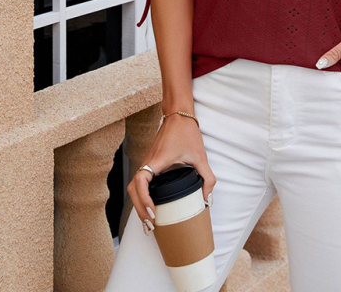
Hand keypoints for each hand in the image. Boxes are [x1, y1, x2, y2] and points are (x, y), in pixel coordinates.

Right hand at [127, 113, 216, 234]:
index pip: (140, 181)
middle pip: (133, 189)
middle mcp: (148, 162)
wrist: (178, 116)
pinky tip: (150, 207)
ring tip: (149, 222)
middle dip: (139, 209)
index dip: (143, 199)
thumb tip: (207, 199)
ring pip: (134, 187)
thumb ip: (207, 177)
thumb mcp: (200, 156)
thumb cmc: (187, 133)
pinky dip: (141, 197)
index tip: (153, 211)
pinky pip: (139, 183)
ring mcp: (147, 163)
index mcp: (157, 160)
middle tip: (151, 225)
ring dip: (138, 204)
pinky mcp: (149, 164)